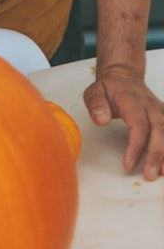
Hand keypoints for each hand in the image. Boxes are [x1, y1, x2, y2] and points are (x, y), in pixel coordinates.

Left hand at [84, 64, 163, 179]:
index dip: (136, 147)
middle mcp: (152, 108)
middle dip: (156, 155)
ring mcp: (162, 112)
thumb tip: (100, 120)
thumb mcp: (94, 91)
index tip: (128, 164)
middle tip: (150, 175)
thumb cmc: (109, 88)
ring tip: (163, 174)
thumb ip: (95, 104)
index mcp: (134, 102)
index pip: (139, 127)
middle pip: (159, 132)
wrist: (124, 76)